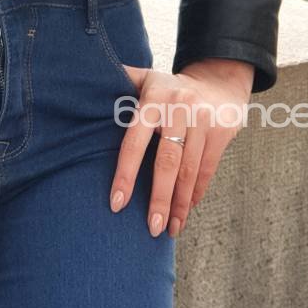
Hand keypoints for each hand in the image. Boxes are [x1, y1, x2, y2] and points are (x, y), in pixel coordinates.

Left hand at [109, 58, 253, 237]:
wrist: (217, 80)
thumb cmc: (169, 87)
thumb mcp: (144, 78)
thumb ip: (118, 82)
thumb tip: (86, 82)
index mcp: (153, 99)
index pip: (135, 141)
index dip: (125, 174)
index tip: (117, 204)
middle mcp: (179, 110)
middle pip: (167, 162)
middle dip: (159, 198)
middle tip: (150, 228)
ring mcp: (203, 122)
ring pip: (189, 170)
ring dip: (179, 204)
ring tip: (170, 229)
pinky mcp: (221, 134)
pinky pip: (207, 169)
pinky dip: (196, 193)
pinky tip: (186, 210)